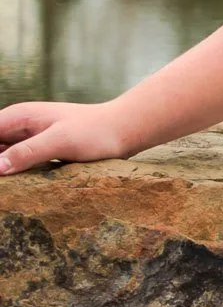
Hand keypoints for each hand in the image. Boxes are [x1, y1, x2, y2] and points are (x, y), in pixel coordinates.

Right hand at [0, 101, 132, 175]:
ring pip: (2, 156)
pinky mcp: (41, 150)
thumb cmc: (96, 132)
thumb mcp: (61, 141)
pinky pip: (17, 162)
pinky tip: (15, 188)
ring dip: (3, 169)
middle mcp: (18, 126)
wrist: (125, 130)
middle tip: (5, 187)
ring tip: (9, 189)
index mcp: (17, 117)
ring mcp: (28, 138)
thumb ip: (27, 152)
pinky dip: (13, 173)